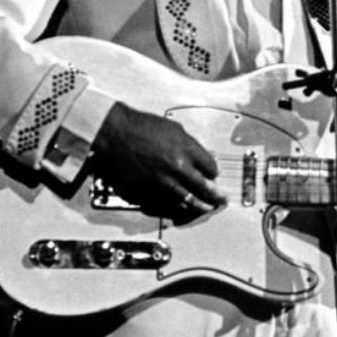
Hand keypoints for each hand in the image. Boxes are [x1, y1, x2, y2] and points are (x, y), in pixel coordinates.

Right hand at [91, 101, 226, 218]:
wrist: (114, 134)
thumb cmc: (142, 127)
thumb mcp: (175, 129)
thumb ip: (191, 145)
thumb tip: (205, 156)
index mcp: (186, 151)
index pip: (211, 169)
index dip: (213, 173)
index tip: (213, 175)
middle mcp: (177, 170)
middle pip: (204, 189)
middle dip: (215, 196)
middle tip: (221, 200)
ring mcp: (161, 184)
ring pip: (187, 202)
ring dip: (199, 207)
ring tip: (206, 209)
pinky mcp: (146, 193)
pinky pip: (165, 206)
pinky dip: (175, 208)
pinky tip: (181, 209)